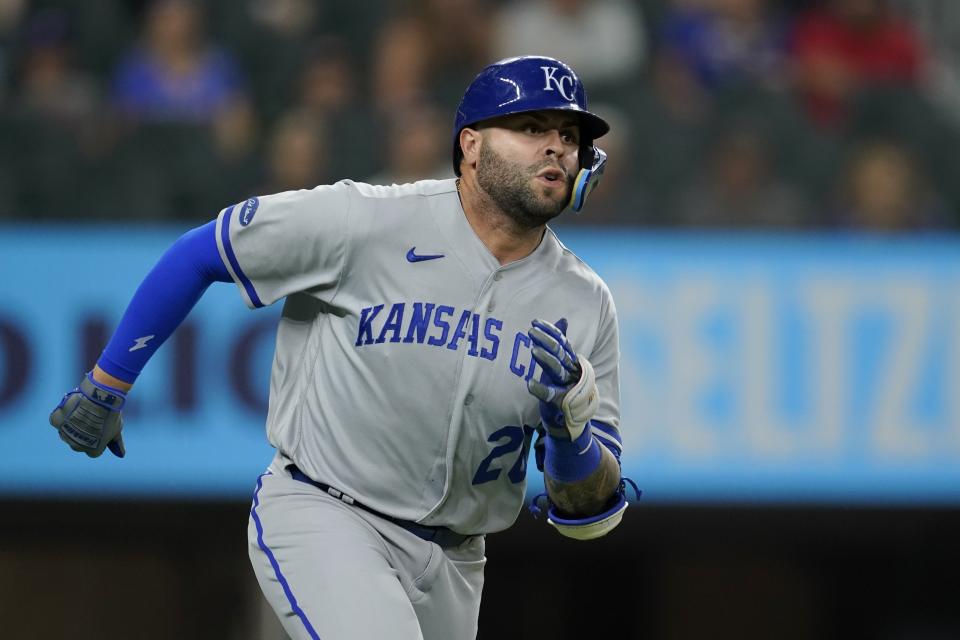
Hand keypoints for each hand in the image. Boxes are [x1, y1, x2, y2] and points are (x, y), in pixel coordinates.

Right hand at [49, 372, 126, 457]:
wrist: (99, 398)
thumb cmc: (110, 414)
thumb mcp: (117, 429)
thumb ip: (117, 443)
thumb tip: (122, 454)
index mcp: (93, 451)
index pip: (93, 451)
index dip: (97, 440)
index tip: (100, 430)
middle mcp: (77, 446)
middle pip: (78, 444)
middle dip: (84, 435)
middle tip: (90, 421)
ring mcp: (65, 435)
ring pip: (66, 433)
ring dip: (72, 426)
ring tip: (82, 413)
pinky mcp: (56, 422)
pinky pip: (58, 421)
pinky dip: (63, 416)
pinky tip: (72, 408)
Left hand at [526, 318, 597, 439]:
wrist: (571, 420)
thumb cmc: (564, 387)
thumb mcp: (562, 364)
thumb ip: (561, 344)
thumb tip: (563, 320)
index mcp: (571, 362)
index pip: (562, 342)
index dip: (550, 331)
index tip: (535, 322)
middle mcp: (571, 372)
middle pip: (560, 353)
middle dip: (545, 340)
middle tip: (530, 331)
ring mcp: (567, 387)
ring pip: (558, 370)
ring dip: (546, 359)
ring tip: (533, 350)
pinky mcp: (561, 402)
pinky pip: (550, 395)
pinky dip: (540, 389)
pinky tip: (529, 383)